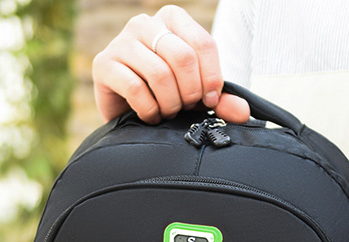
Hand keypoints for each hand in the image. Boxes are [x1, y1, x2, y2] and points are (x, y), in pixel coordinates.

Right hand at [92, 4, 250, 124]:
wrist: (124, 110)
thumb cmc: (162, 94)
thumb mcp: (195, 94)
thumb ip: (220, 100)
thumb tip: (244, 112)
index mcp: (172, 19)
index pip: (203, 43)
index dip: (212, 78)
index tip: (209, 100)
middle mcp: (145, 23)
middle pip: (182, 58)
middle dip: (189, 92)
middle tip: (185, 108)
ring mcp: (122, 42)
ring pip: (159, 74)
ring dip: (169, 103)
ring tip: (167, 112)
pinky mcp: (104, 64)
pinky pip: (135, 89)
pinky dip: (149, 109)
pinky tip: (150, 115)